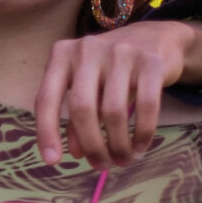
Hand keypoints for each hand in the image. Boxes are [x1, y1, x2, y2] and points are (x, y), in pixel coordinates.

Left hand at [33, 20, 198, 169]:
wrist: (155, 37)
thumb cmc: (110, 68)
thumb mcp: (86, 85)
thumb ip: (75, 116)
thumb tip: (75, 153)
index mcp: (62, 54)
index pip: (46, 98)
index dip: (46, 132)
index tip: (52, 161)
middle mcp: (87, 49)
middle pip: (82, 109)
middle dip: (91, 145)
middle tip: (101, 166)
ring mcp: (121, 53)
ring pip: (113, 112)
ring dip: (118, 145)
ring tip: (122, 160)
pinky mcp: (151, 62)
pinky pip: (145, 107)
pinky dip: (143, 134)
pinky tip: (141, 148)